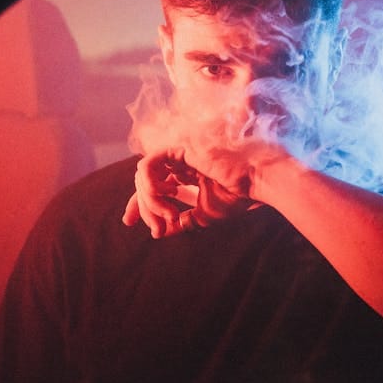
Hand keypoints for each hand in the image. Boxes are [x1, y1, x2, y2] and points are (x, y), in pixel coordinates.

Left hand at [122, 146, 265, 237]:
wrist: (253, 184)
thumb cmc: (236, 198)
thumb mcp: (203, 215)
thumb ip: (182, 221)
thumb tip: (160, 233)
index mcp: (184, 175)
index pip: (152, 186)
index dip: (138, 204)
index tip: (128, 222)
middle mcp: (178, 163)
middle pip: (143, 182)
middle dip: (143, 207)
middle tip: (157, 229)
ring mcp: (177, 154)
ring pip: (143, 175)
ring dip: (150, 200)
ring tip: (170, 215)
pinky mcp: (178, 149)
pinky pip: (148, 165)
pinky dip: (150, 185)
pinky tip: (165, 197)